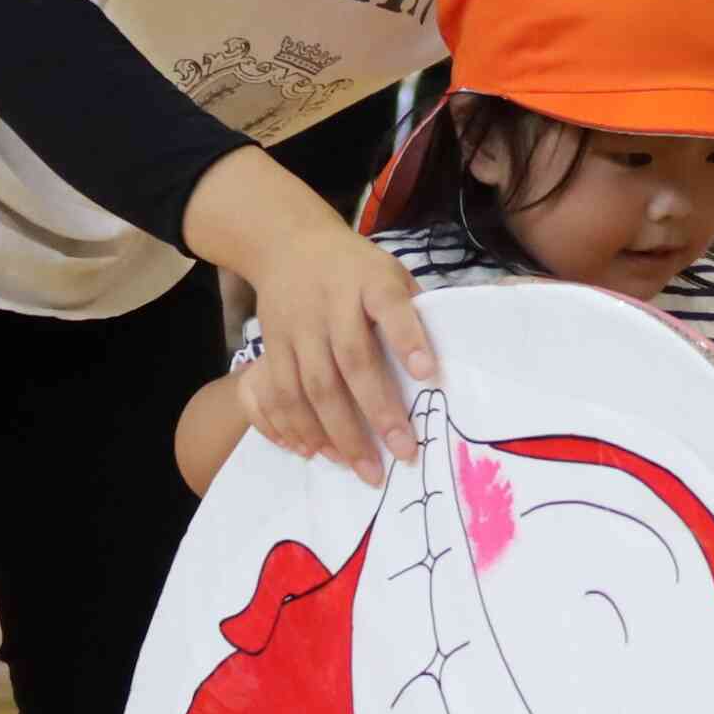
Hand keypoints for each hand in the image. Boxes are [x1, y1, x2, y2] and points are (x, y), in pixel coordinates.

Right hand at [237, 221, 437, 484]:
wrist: (286, 245)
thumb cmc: (354, 269)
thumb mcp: (388, 271)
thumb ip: (412, 310)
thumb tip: (441, 365)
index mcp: (369, 280)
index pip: (390, 306)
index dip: (407, 338)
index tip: (427, 374)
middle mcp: (331, 304)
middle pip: (352, 360)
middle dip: (378, 411)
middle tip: (403, 453)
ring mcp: (298, 327)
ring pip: (313, 386)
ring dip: (339, 432)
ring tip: (364, 469)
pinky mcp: (272, 345)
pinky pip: (280, 392)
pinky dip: (296, 426)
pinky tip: (317, 453)